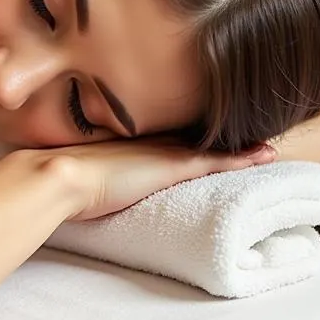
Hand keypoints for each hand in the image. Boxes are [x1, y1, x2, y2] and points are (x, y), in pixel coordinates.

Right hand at [50, 137, 276, 221]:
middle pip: (188, 137)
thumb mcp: (69, 173)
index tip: (202, 135)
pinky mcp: (174, 166)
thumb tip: (63, 188)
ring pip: (207, 145)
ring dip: (235, 144)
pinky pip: (218, 160)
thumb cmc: (54, 180)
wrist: (58, 176)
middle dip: (214, 135)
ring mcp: (160, 153)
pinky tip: (265, 155)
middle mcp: (145, 142)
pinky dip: (242, 157)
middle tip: (243, 132)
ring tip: (262, 142)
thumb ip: (77, 177)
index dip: (184, 136)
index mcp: (123, 144)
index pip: (162, 139)